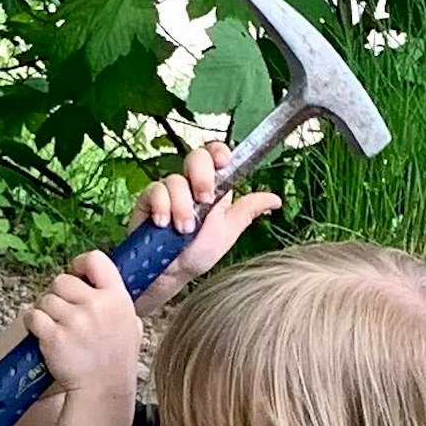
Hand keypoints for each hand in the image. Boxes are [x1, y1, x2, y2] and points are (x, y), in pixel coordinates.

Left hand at [25, 253, 141, 398]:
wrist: (102, 390)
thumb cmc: (115, 361)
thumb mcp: (131, 326)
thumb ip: (118, 303)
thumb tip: (103, 284)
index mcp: (117, 298)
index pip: (96, 260)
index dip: (80, 265)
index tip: (76, 276)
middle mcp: (96, 305)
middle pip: (62, 280)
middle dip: (58, 295)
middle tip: (63, 313)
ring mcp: (74, 321)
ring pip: (45, 299)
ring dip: (45, 312)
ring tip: (57, 328)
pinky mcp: (54, 337)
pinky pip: (32, 316)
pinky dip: (33, 323)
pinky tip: (43, 334)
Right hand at [128, 141, 282, 314]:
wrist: (170, 275)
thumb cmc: (198, 254)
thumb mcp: (228, 233)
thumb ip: (248, 211)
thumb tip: (276, 199)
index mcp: (213, 189)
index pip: (216, 155)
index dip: (218, 151)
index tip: (223, 162)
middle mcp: (190, 185)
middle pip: (196, 156)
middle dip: (202, 177)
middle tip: (203, 201)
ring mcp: (169, 191)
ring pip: (176, 179)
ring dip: (182, 206)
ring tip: (183, 230)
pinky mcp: (148, 200)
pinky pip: (156, 190)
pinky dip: (162, 207)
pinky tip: (163, 224)